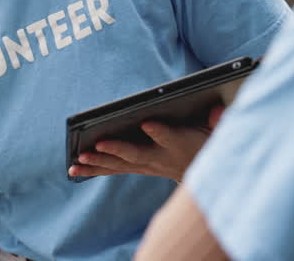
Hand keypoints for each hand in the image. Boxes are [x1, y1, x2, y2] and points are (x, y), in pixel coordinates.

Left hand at [69, 105, 225, 181]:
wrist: (199, 183)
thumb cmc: (206, 148)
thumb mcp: (218, 136)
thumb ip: (219, 122)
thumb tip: (219, 111)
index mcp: (180, 145)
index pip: (169, 137)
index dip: (158, 131)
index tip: (147, 122)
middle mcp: (159, 158)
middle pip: (136, 154)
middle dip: (117, 150)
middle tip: (97, 145)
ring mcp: (145, 165)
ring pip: (119, 164)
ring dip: (97, 162)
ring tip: (78, 159)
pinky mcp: (135, 167)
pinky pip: (112, 169)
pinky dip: (93, 169)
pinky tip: (74, 169)